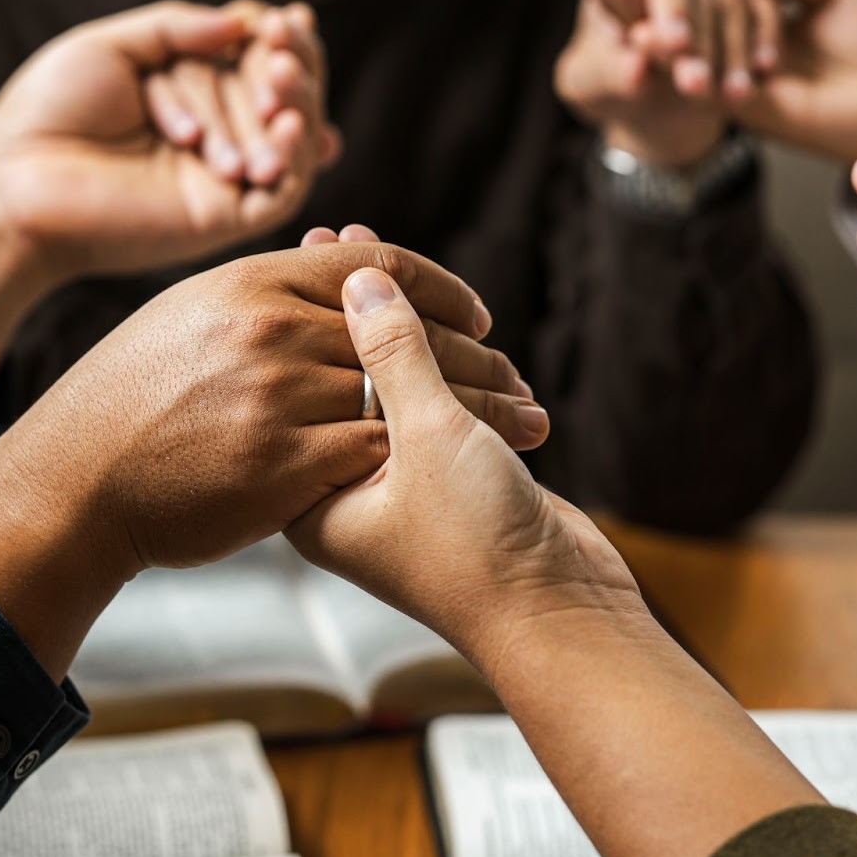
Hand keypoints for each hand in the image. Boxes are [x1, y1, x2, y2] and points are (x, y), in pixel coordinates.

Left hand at [0, 1, 332, 395]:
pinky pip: (283, 191)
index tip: (286, 19)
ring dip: (299, 106)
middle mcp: (216, 133)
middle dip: (291, 71)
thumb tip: (245, 23)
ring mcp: (225, 178)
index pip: (255, 59)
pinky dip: (296, 155)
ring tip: (280, 80)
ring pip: (291, 141)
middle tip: (280, 55)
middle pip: (279, 96)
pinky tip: (287, 125)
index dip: (279, 40)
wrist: (13, 179)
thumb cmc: (48, 111)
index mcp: (191, 92)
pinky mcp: (225, 219)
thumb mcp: (111, 46)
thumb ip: (177, 27)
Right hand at [0, 242, 547, 677]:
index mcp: (250, 280)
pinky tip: (466, 471)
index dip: (441, 287)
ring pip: (410, 395)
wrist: (72, 484)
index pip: (377, 265)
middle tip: (520, 376)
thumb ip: (260, 295)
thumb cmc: (121, 404)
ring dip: (479, 413)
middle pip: (409, 331)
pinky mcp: (285, 463)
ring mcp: (279, 394)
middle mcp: (271, 326)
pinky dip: (429, 460)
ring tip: (523, 425)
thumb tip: (323, 275)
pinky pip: (380, 452)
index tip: (479, 315)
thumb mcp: (185, 319)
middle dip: (479, 356)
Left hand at [284, 265, 638, 666]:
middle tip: (340, 239)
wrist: (559, 617)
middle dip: (354, 312)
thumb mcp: (428, 436)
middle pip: (342, 381)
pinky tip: (452, 327)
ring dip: (414, 337)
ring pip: (398, 393)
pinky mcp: (453, 486)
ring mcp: (402, 489)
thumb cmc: (479, 550)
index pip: (297, 386)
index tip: (308, 251)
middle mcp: (349, 491)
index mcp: (315, 495)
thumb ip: (394, 355)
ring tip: (389, 266)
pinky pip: (441, 411)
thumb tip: (362, 283)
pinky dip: (450, 370)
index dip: (306, 313)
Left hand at [558, 0, 781, 167]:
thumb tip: (636, 70)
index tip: (676, 44)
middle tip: (697, 83)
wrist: (649, 101)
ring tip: (732, 95)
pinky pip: (764, 5)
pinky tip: (765, 72)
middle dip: (697, 36)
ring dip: (732, 48)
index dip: (664, 3)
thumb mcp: (594, 85)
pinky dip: (765, 39)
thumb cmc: (611, 81)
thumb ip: (611, 73)